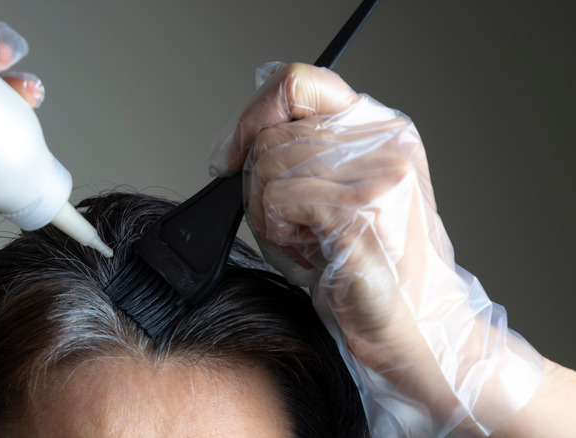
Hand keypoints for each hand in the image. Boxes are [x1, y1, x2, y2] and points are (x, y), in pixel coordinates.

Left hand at [211, 62, 543, 435]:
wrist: (416, 328)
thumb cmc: (365, 267)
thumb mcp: (330, 194)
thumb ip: (297, 153)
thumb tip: (240, 139)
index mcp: (380, 127)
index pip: (298, 82)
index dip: (254, 115)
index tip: (235, 154)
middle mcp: (385, 138)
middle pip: (272, 134)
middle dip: (258, 187)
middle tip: (290, 224)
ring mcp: (379, 171)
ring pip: (268, 166)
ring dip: (268, 214)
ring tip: (307, 240)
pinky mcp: (364, 208)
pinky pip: (278, 199)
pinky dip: (277, 232)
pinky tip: (310, 251)